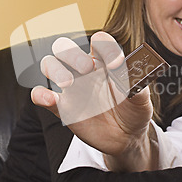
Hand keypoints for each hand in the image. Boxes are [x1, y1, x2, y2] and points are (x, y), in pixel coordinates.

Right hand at [31, 32, 152, 157]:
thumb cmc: (134, 111)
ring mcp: (72, 87)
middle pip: (66, 47)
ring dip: (54, 69)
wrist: (127, 139)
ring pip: (49, 64)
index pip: (100, 42)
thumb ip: (135, 82)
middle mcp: (85, 70)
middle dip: (72, 53)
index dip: (106, 47)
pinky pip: (42, 96)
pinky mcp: (62, 107)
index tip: (116, 64)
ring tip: (68, 83)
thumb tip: (123, 66)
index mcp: (105, 61)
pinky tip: (48, 99)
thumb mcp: (141, 98)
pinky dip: (40, 95)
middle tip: (87, 68)